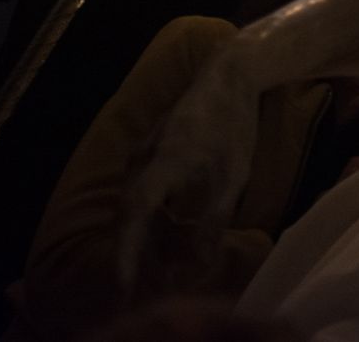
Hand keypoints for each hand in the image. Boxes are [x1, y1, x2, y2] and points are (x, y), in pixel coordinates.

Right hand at [119, 42, 261, 289]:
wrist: (229, 74)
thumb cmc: (234, 125)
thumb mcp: (233, 178)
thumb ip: (214, 220)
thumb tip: (200, 263)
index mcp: (162, 163)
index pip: (134, 214)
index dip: (127, 250)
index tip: (124, 282)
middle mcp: (143, 158)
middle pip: (128, 212)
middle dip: (133, 249)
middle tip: (141, 282)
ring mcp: (142, 151)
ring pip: (132, 200)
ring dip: (140, 231)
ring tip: (154, 260)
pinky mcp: (148, 148)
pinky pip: (139, 187)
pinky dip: (147, 211)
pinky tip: (164, 226)